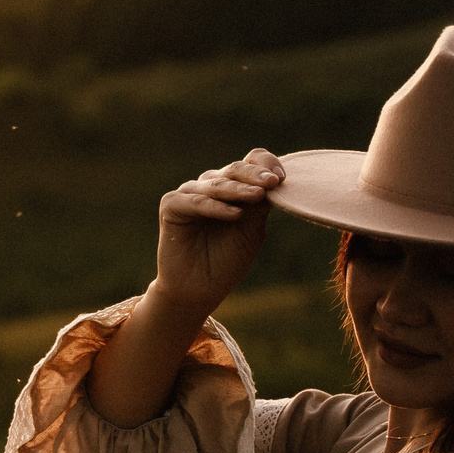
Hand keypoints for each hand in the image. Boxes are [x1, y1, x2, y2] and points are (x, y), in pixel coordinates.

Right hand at [150, 149, 282, 311]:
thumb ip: (259, 206)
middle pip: (235, 169)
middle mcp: (211, 186)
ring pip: (217, 184)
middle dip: (255, 175)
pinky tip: (234, 213)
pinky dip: (215, 207)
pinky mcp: (171, 206)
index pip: (251, 162)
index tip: (282, 179)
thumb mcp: (251, 230)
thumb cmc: (227, 261)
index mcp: (233, 188)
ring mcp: (190, 194)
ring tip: (257, 195)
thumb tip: (274, 181)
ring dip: (238, 189)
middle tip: (273, 182)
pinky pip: (195, 201)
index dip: (266, 165)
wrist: (199, 290)